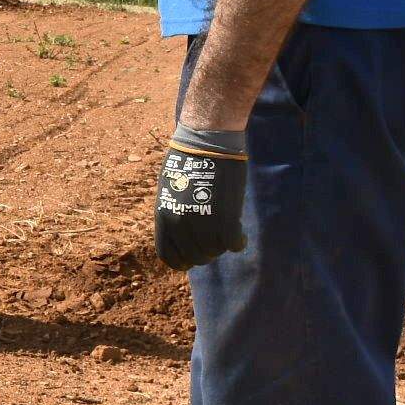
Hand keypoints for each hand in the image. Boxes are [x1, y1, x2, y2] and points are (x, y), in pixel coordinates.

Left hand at [153, 130, 248, 268]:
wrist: (207, 142)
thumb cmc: (187, 161)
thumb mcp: (169, 190)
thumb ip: (173, 213)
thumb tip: (180, 235)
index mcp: (164, 216)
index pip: (168, 256)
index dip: (182, 262)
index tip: (191, 259)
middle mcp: (181, 224)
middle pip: (195, 257)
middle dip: (205, 254)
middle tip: (214, 242)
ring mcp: (203, 222)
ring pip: (214, 251)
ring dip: (222, 246)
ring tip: (227, 233)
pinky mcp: (226, 218)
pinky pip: (233, 244)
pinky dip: (238, 243)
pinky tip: (241, 235)